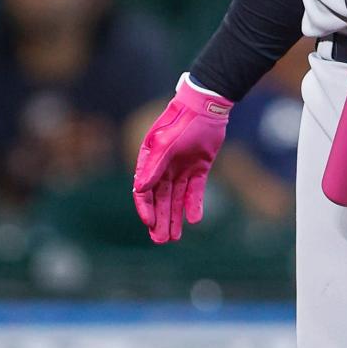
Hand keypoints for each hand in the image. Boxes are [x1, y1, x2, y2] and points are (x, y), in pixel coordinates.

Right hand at [132, 76, 232, 243]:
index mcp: (150, 162)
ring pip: (176, 199)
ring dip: (175, 217)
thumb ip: (154, 166)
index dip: (146, 209)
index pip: (144, 191)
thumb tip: (140, 189)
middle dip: (160, 220)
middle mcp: (164, 168)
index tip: (150, 223)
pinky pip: (195, 190)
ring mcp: (182, 168)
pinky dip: (194, 205)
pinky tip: (194, 220)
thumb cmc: (181, 122)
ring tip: (173, 238)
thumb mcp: (166, 144)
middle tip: (161, 241)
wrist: (206, 106)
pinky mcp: (199, 168)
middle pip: (161, 200)